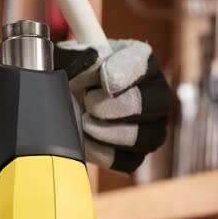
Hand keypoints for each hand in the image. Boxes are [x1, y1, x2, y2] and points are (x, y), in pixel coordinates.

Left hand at [55, 39, 171, 172]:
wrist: (61, 99)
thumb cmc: (69, 73)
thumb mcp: (68, 59)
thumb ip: (79, 57)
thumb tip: (92, 62)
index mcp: (138, 59)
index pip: (142, 63)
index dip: (124, 73)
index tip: (103, 80)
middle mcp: (153, 92)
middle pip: (156, 102)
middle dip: (117, 105)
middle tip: (88, 103)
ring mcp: (149, 125)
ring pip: (149, 137)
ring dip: (112, 132)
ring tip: (84, 123)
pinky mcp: (135, 153)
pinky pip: (130, 161)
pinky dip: (105, 154)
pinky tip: (84, 142)